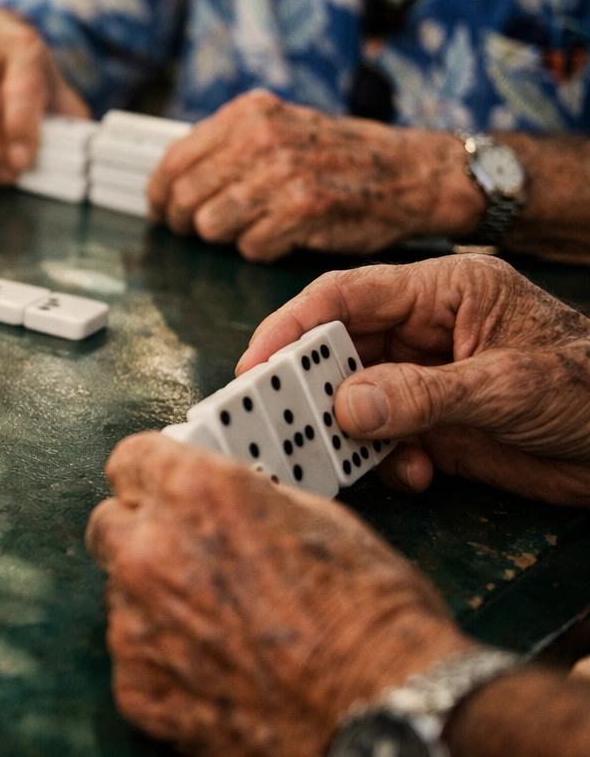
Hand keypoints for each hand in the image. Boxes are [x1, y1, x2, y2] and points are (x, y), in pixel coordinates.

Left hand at [86, 433, 475, 756]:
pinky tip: (221, 669)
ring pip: (121, 594)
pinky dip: (166, 660)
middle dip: (145, 535)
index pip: (131, 459)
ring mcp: (135, 623)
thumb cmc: (373, 620)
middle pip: (110, 525)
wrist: (386, 714)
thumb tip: (230, 502)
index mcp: (195, 494)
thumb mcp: (321, 520)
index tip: (161, 486)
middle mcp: (151, 551)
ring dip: (158, 601)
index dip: (152, 474)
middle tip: (189, 556)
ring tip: (225, 626)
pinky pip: (136, 657)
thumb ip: (250, 501)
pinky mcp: (138, 686)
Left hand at [148, 90, 483, 260]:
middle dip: (186, 222)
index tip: (161, 209)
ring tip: (254, 228)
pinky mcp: (302, 210)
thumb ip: (229, 144)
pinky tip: (283, 236)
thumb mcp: (281, 127)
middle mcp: (261, 137)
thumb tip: (171, 178)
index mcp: (249, 113)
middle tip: (201, 231)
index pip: (174, 159)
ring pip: (210, 225)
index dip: (159, 193)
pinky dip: (261, 249)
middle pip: (185, 197)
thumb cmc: (340, 157)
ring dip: (226, 236)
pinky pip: (249, 246)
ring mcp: (282, 173)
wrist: (411, 173)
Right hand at [238, 254, 589, 505]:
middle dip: (309, 385)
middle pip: (338, 348)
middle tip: (277, 419)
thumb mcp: (509, 387)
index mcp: (442, 292)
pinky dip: (385, 462)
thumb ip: (424, 395)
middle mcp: (424, 330)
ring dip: (345, 432)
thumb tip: (346, 404)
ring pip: (352, 398)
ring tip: (340, 457)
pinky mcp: (434, 426)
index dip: (293, 326)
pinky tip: (416, 474)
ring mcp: (425, 379)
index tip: (257, 365)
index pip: (347, 295)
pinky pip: (381, 440)